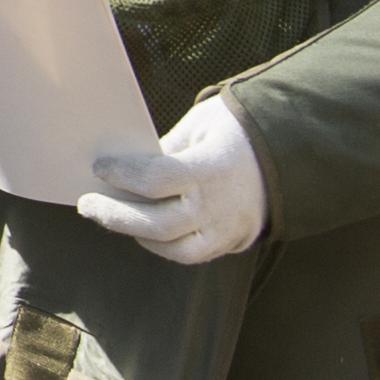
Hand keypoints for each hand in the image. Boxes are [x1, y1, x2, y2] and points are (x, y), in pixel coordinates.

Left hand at [77, 96, 269, 264]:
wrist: (293, 154)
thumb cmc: (237, 133)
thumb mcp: (202, 124)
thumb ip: (167, 148)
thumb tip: (125, 165)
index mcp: (212, 168)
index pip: (158, 179)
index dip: (123, 174)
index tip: (98, 167)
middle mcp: (220, 206)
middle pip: (158, 225)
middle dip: (115, 215)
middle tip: (86, 203)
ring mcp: (229, 230)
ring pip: (174, 249)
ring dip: (136, 235)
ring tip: (111, 216)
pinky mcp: (234, 242)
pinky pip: (193, 254)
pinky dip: (163, 246)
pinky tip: (142, 230)